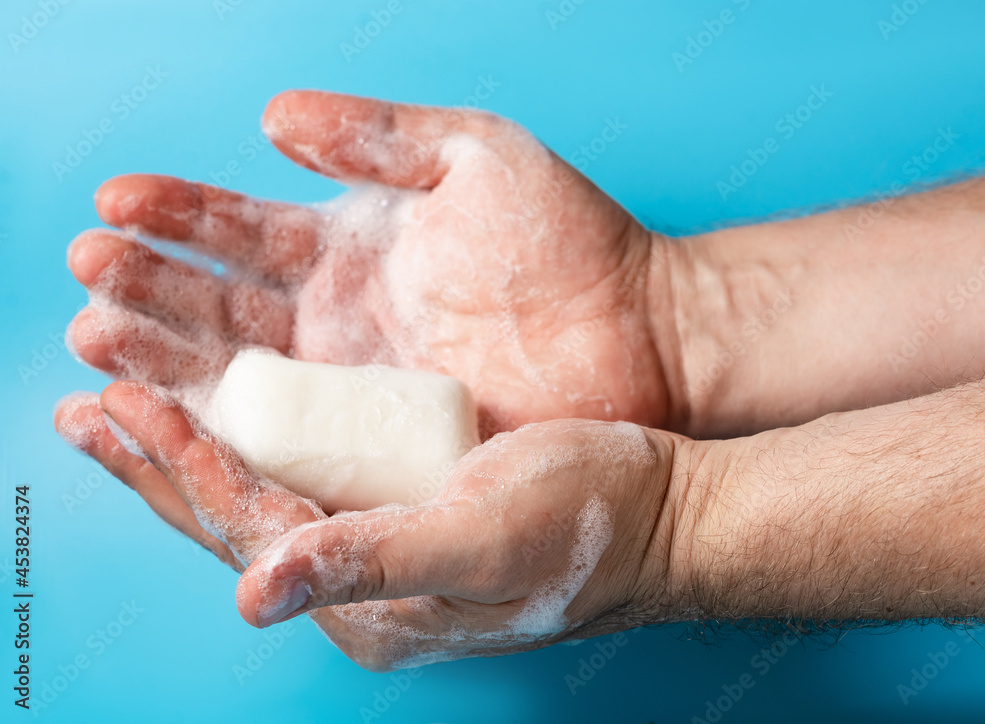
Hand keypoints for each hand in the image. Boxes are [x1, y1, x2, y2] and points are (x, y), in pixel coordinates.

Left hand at [55, 382, 691, 670]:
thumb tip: (254, 593)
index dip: (182, 466)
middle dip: (157, 464)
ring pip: (259, 492)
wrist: (658, 511)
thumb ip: (374, 561)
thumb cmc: (590, 522)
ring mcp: (377, 541)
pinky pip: (302, 474)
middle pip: (233, 519)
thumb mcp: (486, 537)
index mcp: (368, 599)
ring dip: (191, 447)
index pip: (248, 528)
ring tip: (128, 408)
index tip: (122, 401)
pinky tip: (228, 411)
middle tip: (85, 409)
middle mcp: (359, 578)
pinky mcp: (399, 504)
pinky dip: (252, 437)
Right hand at [63, 91, 681, 437]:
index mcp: (346, 248)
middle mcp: (332, 321)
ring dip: (164, 356)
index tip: (116, 202)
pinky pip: (290, 440)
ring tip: (99, 336)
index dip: (176, 214)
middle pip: (217, 306)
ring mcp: (351, 388)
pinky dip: (228, 429)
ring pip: (236, 375)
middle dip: (148, 288)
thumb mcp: (473, 158)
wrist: (643, 331)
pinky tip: (170, 415)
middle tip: (89, 272)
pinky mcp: (379, 445)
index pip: (239, 230)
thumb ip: (377, 138)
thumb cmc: (571, 239)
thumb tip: (274, 118)